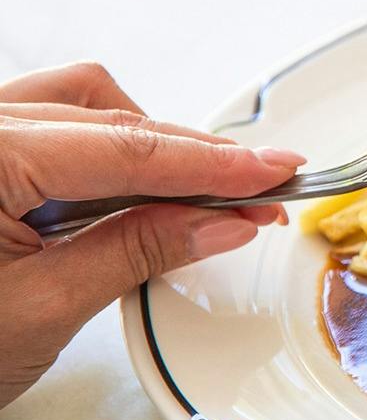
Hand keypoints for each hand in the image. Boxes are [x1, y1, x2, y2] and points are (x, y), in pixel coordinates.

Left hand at [0, 63, 300, 408]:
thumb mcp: (37, 312)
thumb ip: (138, 251)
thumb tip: (222, 220)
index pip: (126, 148)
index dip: (214, 164)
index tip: (277, 173)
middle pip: (108, 117)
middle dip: (189, 159)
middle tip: (257, 194)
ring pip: (79, 107)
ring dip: (143, 148)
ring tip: (192, 201)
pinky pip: (47, 128)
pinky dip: (98, 154)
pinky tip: (126, 198)